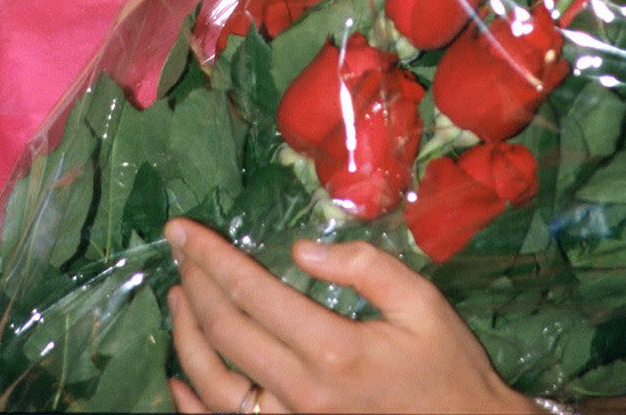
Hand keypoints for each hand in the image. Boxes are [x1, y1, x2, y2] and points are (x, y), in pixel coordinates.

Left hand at [165, 220, 537, 413]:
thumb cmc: (447, 367)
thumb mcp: (421, 302)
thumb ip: (364, 267)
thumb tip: (301, 250)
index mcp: (334, 350)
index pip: (252, 293)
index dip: (210, 256)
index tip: (182, 228)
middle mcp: (302, 393)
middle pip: (224, 332)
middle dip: (192, 281)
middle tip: (178, 246)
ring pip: (213, 386)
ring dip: (185, 336)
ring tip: (178, 296)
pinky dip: (193, 404)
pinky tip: (178, 378)